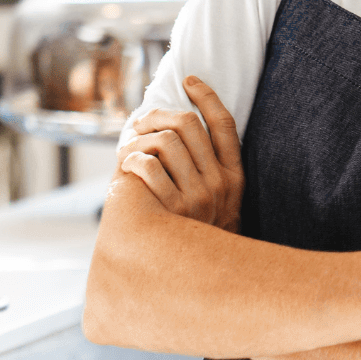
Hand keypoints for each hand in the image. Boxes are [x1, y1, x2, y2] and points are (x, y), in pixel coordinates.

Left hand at [119, 77, 244, 231]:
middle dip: (159, 114)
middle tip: (141, 119)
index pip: (224, 125)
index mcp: (234, 177)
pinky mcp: (172, 210)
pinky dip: (132, 159)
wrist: (198, 280)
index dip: (207, 96)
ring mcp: (197, 197)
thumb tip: (182, 132)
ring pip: (166, 141)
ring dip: (140, 137)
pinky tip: (126, 165)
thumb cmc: (200, 235)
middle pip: (189, 126)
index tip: (189, 80)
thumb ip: (209, 171)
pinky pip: (147, 167)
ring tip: (129, 145)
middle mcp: (220, 184)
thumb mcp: (221, 203)